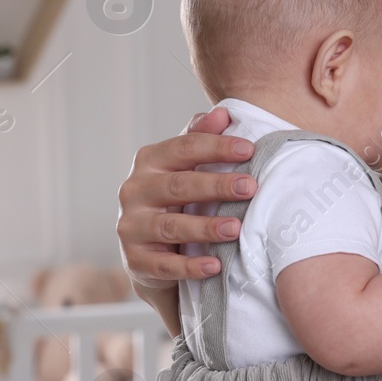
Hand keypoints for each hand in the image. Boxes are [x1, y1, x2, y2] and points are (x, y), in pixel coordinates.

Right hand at [115, 107, 257, 291]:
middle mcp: (134, 190)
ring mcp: (131, 226)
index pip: (184, 148)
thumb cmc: (177, 200)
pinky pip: (164, 265)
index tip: (249, 149)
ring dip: (205, 227)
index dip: (216, 147)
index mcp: (149, 161)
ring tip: (236, 228)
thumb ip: (201, 139)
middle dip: (216, 185)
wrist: (151, 252)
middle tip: (250, 187)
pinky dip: (190, 266)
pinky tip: (215, 265)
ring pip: (171, 226)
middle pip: (179, 185)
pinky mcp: (135, 261)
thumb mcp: (186, 168)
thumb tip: (222, 114)